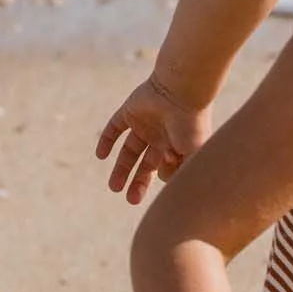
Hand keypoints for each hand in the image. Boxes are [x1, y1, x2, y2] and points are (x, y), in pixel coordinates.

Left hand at [96, 74, 211, 205]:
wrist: (181, 91)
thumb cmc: (191, 125)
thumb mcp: (192, 156)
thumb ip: (183, 175)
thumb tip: (172, 191)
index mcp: (175, 147)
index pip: (163, 170)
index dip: (163, 176)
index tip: (168, 171)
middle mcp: (159, 137)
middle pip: (145, 165)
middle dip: (138, 183)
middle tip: (131, 200)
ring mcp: (144, 124)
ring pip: (129, 150)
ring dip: (121, 169)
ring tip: (114, 188)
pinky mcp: (130, 111)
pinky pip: (115, 127)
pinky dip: (106, 140)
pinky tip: (100, 156)